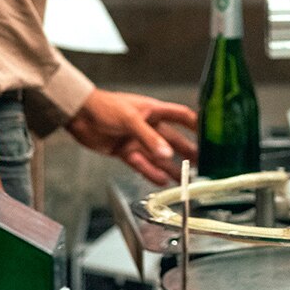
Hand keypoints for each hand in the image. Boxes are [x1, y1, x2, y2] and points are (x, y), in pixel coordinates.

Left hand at [66, 88, 198, 184]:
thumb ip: (149, 138)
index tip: (212, 136)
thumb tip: (167, 154)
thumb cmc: (104, 107)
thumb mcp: (130, 119)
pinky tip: (163, 181)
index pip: (181, 116)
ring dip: (172, 166)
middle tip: (203, 164)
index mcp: (153, 110)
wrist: (78, 115)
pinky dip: (152, 173)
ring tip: (186, 180)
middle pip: (173, 140)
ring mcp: (137, 140)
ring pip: (159, 156)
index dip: (196, 125)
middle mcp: (148, 126)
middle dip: (187, 151)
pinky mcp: (125, 151)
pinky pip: (142, 164)